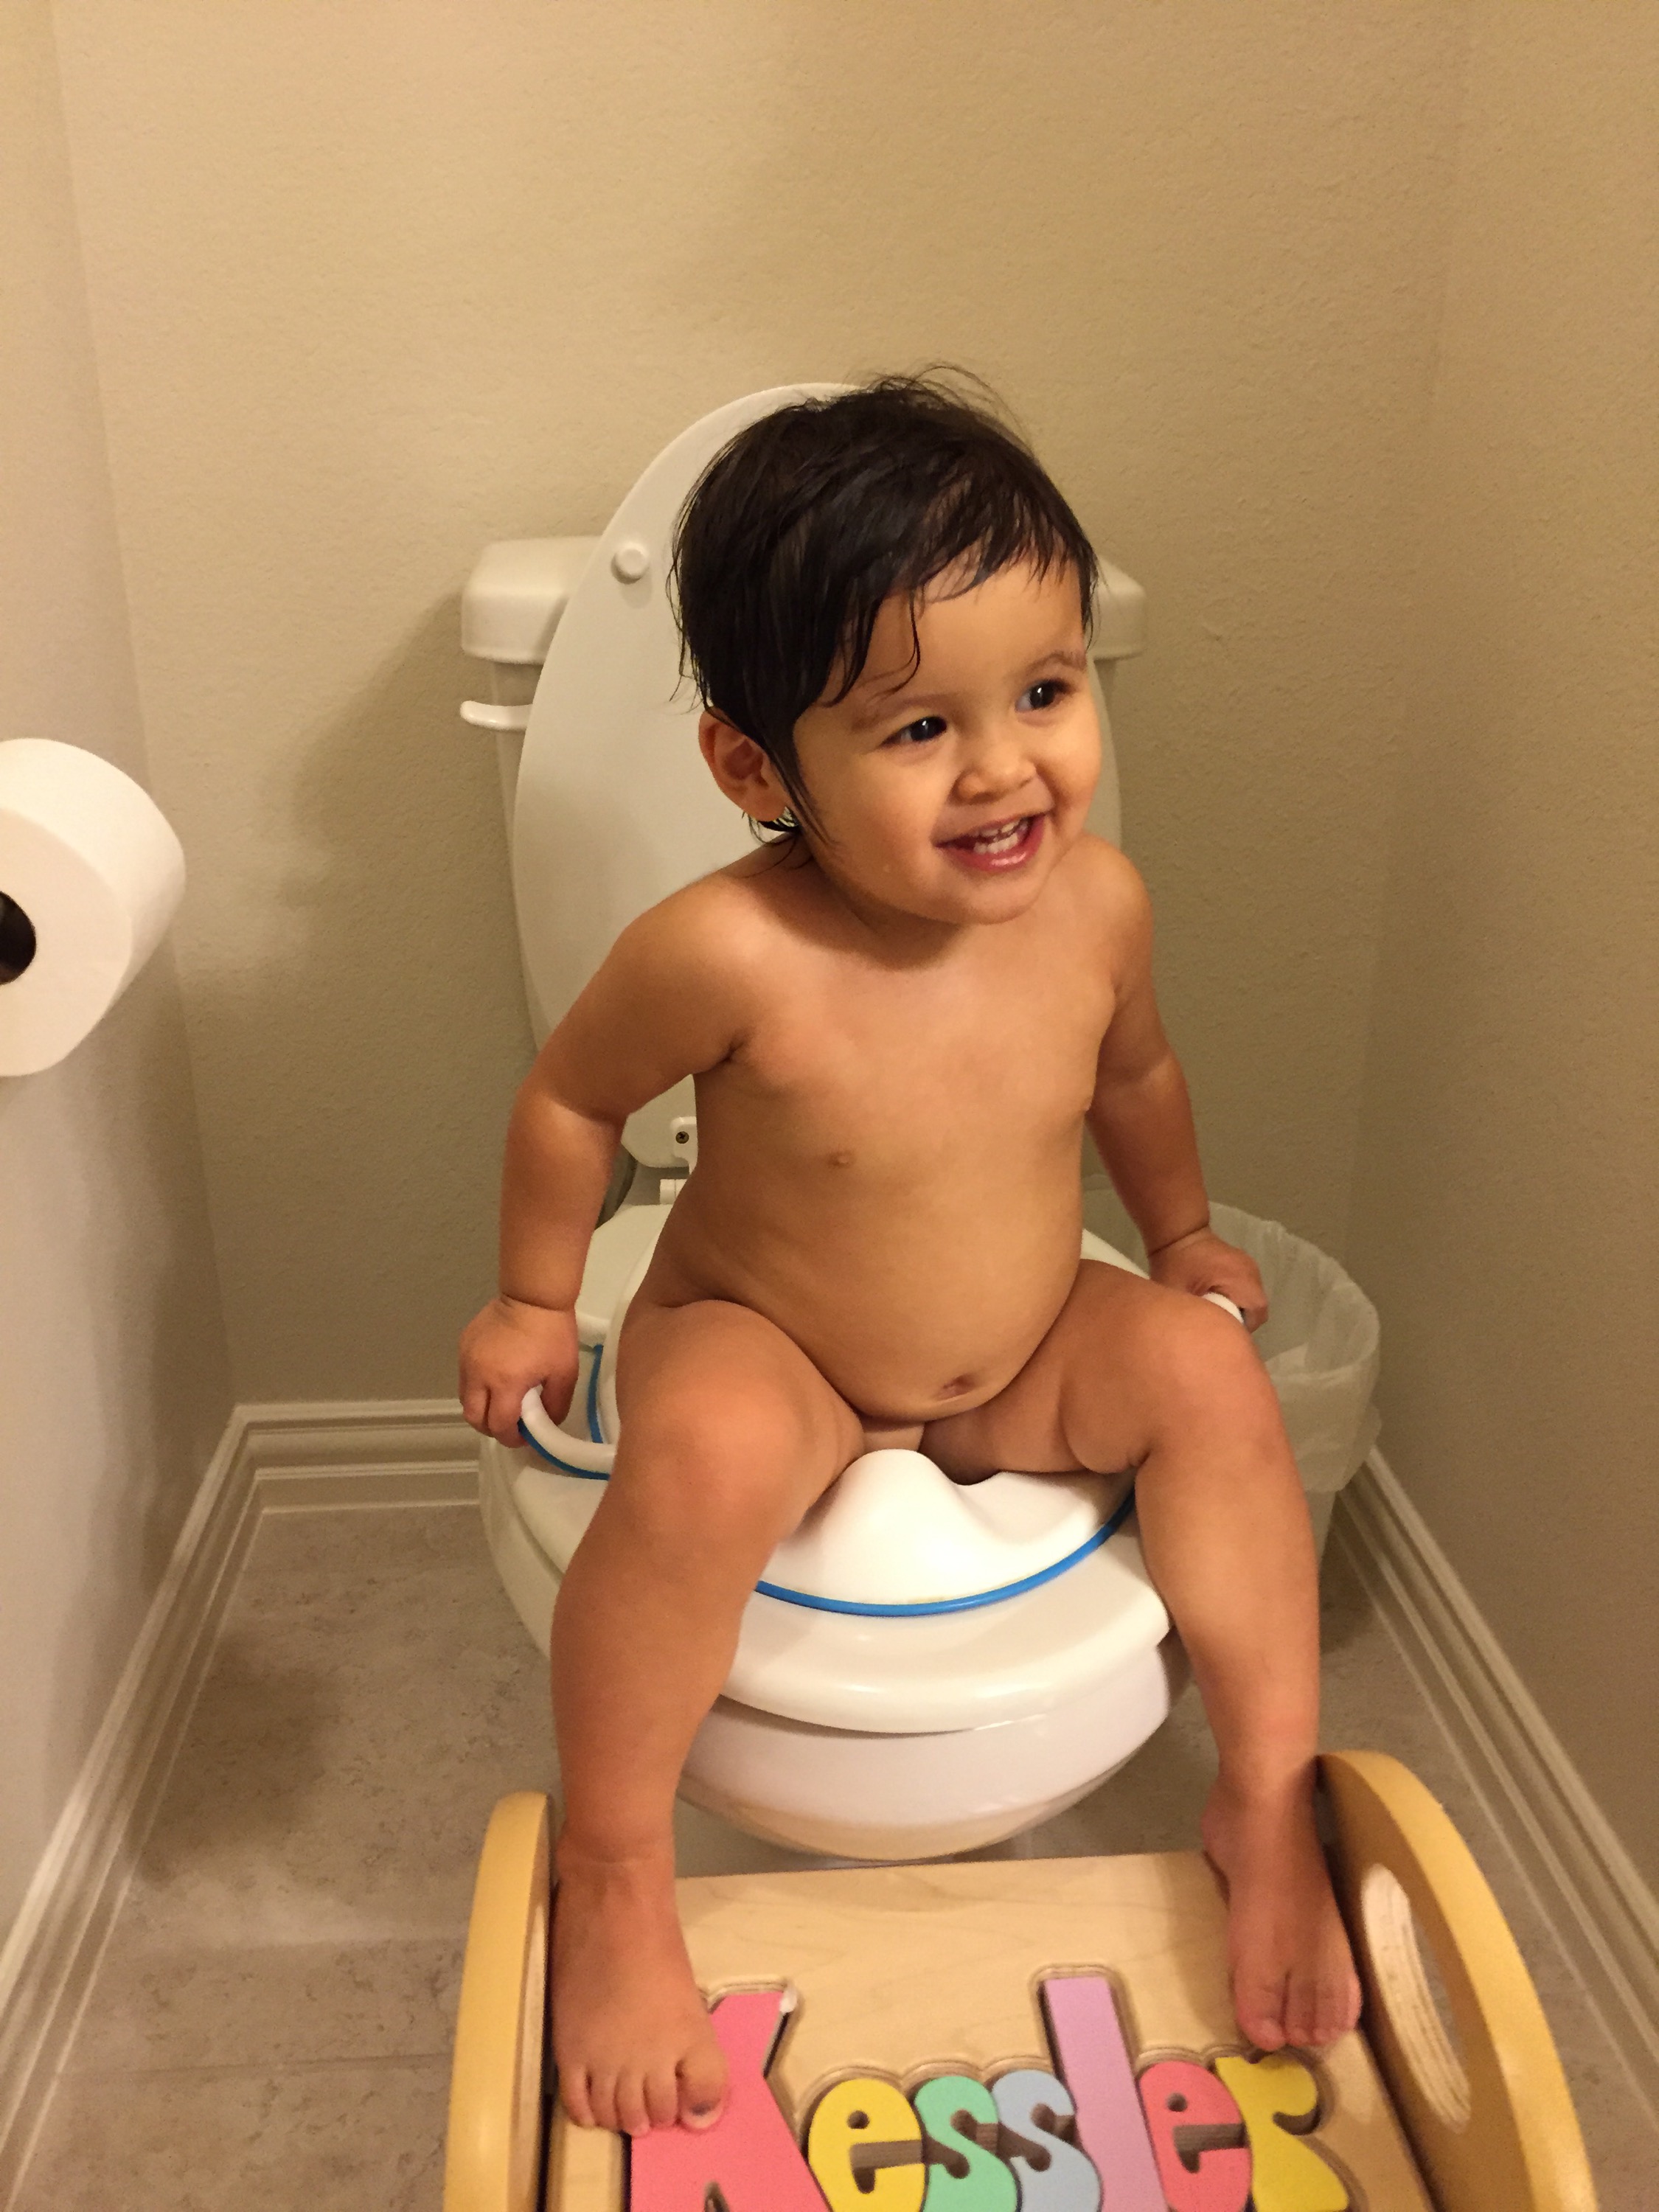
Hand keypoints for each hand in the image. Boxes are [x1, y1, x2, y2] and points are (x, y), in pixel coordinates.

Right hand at [459, 1296, 580, 1445]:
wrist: (534, 1295)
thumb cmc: (553, 1334)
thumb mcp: (564, 1374)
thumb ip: (555, 1406)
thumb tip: (544, 1424)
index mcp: (505, 1384)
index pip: (498, 1425)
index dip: (510, 1438)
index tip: (522, 1436)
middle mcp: (479, 1375)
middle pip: (473, 1417)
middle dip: (490, 1427)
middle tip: (509, 1423)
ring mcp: (467, 1359)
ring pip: (465, 1398)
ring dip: (481, 1407)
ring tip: (501, 1401)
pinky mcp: (463, 1345)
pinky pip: (465, 1376)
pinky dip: (477, 1385)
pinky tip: (495, 1376)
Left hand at [1147, 1226, 1268, 1330]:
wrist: (1177, 1232)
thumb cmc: (1176, 1264)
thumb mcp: (1180, 1295)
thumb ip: (1194, 1316)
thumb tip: (1200, 1337)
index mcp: (1241, 1281)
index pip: (1256, 1315)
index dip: (1241, 1328)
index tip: (1222, 1332)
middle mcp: (1252, 1273)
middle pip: (1256, 1308)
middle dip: (1239, 1319)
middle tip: (1217, 1325)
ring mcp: (1249, 1266)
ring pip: (1251, 1298)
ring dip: (1237, 1307)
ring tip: (1215, 1312)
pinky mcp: (1241, 1263)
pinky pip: (1245, 1287)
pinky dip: (1235, 1296)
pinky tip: (1216, 1298)